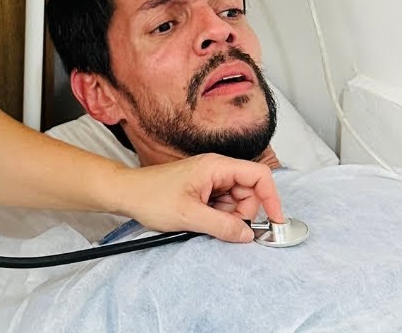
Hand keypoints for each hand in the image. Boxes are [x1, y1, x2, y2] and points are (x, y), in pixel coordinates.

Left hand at [113, 153, 284, 242]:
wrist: (125, 195)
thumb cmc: (150, 196)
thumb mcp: (189, 216)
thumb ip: (223, 225)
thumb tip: (248, 234)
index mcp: (216, 166)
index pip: (259, 176)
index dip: (272, 198)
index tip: (276, 221)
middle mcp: (216, 170)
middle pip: (249, 192)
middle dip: (243, 213)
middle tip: (222, 225)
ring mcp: (209, 181)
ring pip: (236, 202)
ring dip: (228, 217)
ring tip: (202, 221)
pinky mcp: (202, 192)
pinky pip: (222, 207)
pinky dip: (218, 218)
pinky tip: (199, 221)